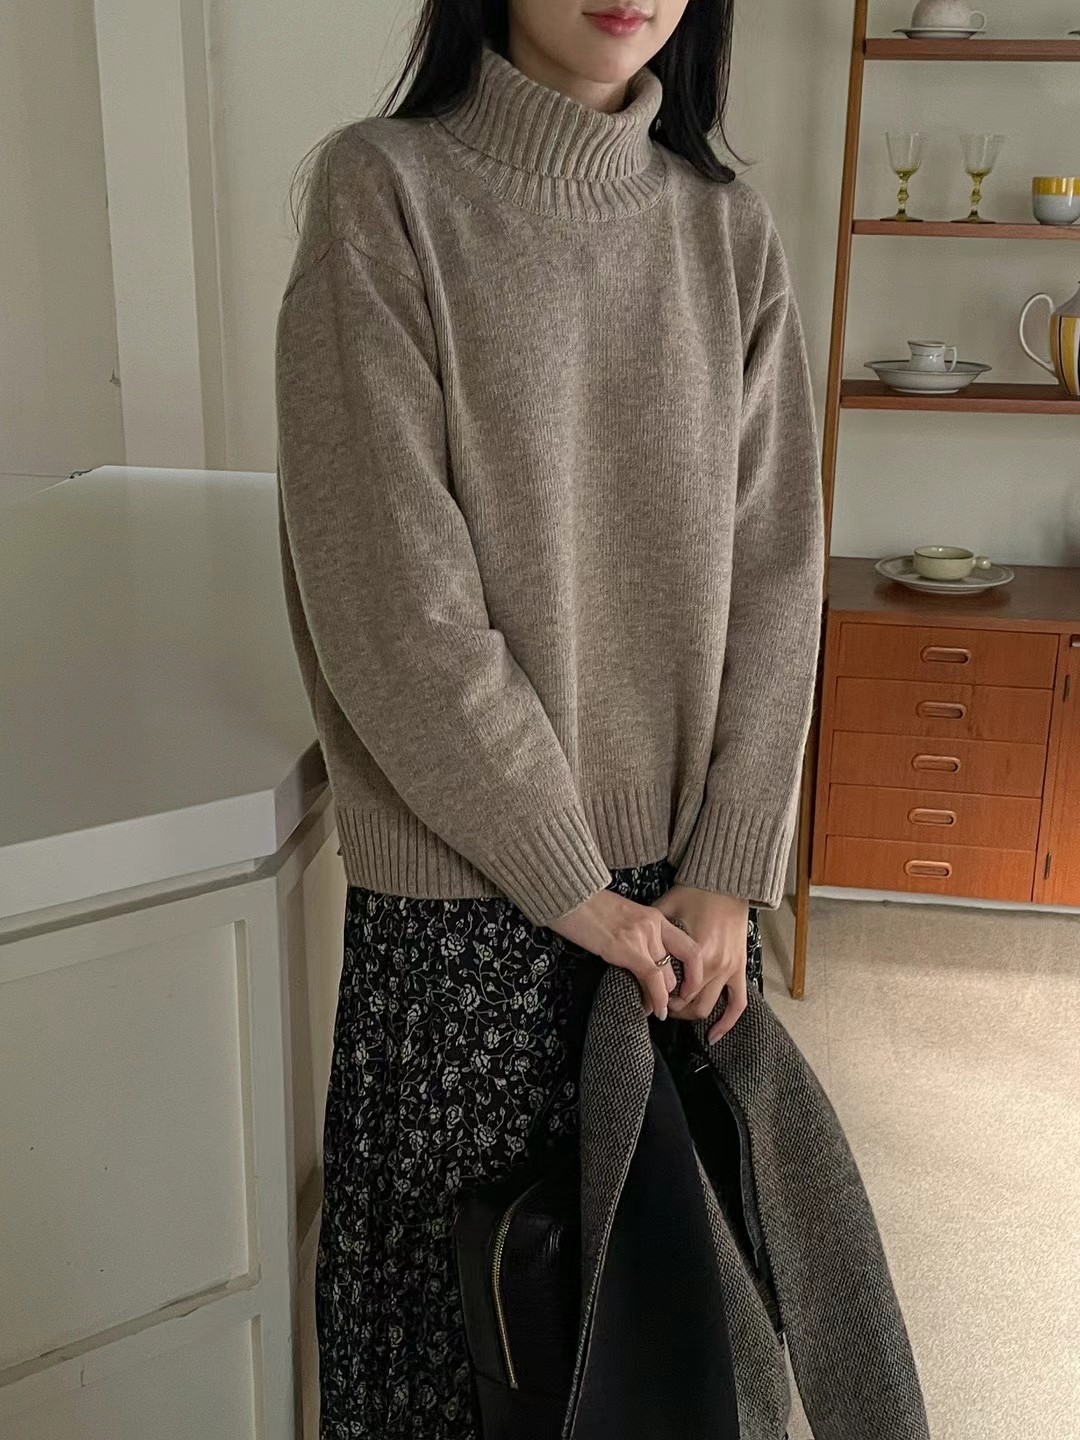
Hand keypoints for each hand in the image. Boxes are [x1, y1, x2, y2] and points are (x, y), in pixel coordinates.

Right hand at [549, 888, 703, 1020]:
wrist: (570, 896)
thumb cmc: (589, 908)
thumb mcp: (623, 918)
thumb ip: (638, 936)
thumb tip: (641, 962)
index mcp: (655, 916)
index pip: (690, 948)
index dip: (694, 974)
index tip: (685, 990)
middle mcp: (654, 925)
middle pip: (678, 967)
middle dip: (674, 991)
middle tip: (663, 1005)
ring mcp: (642, 936)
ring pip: (667, 977)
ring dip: (662, 999)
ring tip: (652, 1009)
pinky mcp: (627, 948)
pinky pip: (652, 979)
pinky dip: (657, 999)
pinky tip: (654, 1011)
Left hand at [653, 885, 749, 1042]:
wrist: (728, 883)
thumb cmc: (696, 892)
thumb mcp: (668, 906)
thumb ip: (651, 927)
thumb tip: (626, 938)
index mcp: (699, 952)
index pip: (675, 989)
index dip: (659, 997)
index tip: (647, 996)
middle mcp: (717, 965)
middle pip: (690, 1003)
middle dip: (672, 1008)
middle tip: (658, 1004)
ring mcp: (731, 969)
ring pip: (710, 1007)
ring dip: (691, 1014)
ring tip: (676, 1011)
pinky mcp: (741, 968)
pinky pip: (739, 1003)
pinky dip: (728, 1022)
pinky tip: (713, 1036)